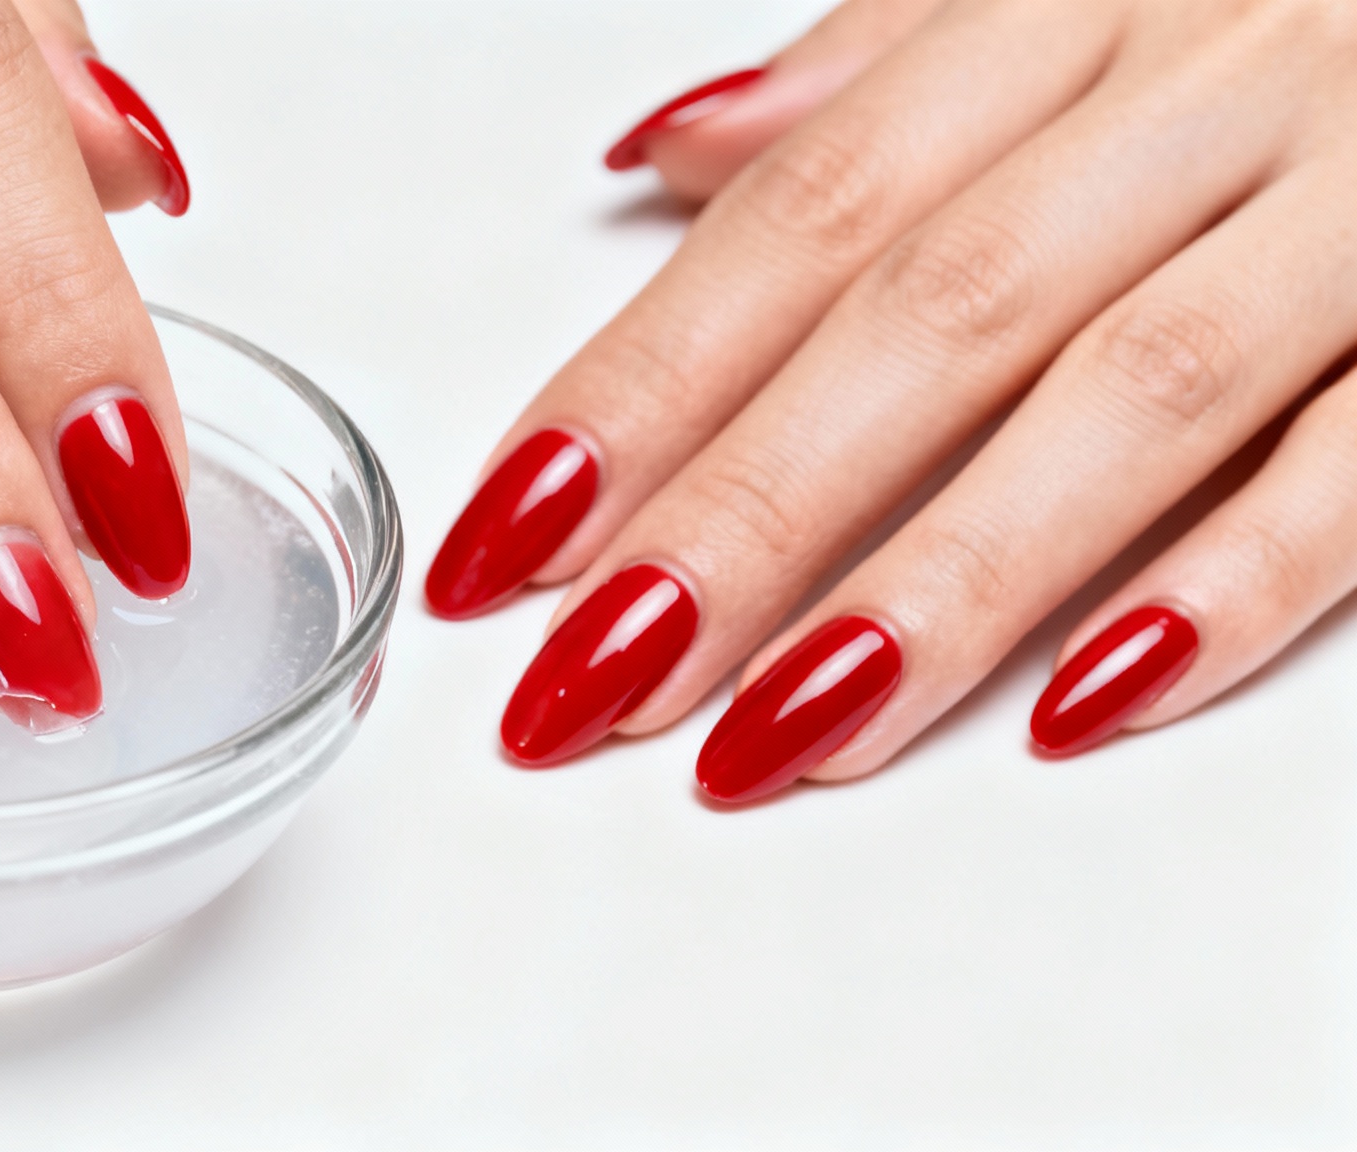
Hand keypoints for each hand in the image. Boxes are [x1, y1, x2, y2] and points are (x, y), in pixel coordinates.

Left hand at [430, 0, 1356, 799]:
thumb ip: (879, 65)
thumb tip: (674, 151)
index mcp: (1068, 5)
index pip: (803, 219)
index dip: (641, 386)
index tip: (510, 543)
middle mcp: (1207, 82)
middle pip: (927, 318)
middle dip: (742, 516)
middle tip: (589, 681)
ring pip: (1122, 395)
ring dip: (934, 585)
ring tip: (766, 736)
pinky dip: (1236, 576)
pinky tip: (1081, 699)